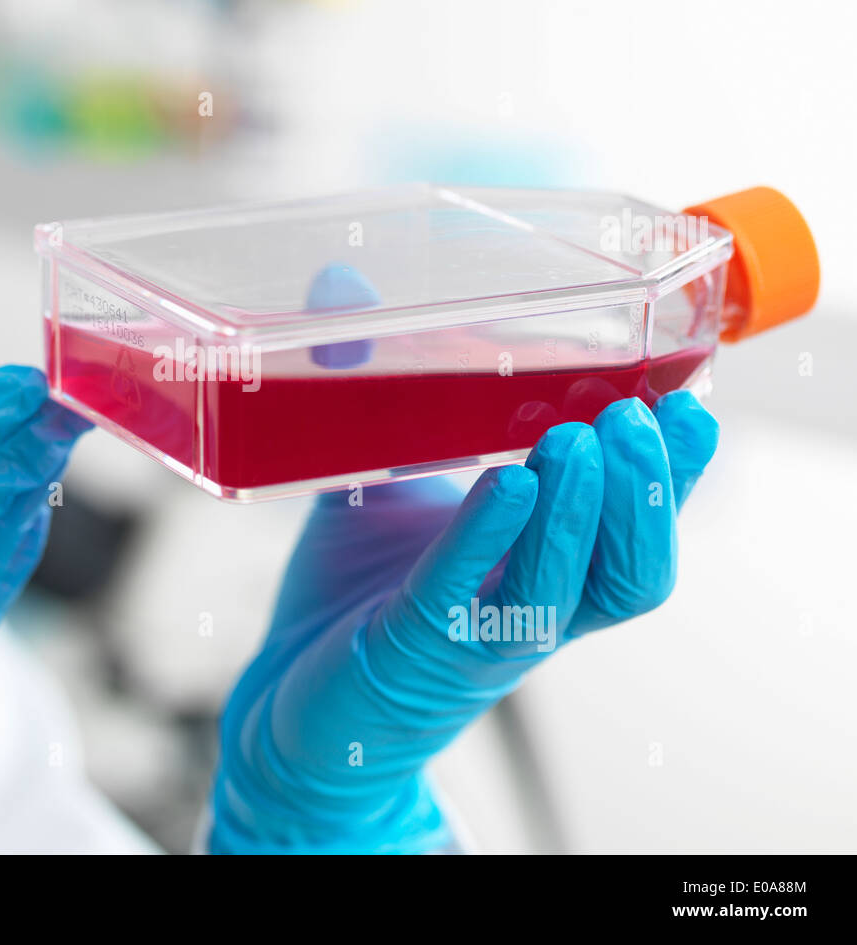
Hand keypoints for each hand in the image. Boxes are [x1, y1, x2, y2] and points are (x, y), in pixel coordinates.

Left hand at [211, 392, 717, 853]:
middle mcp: (528, 607)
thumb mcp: (376, 479)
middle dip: (649, 488)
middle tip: (639, 414)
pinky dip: (495, 536)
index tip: (692, 401)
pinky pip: (470, 592)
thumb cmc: (352, 593)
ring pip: (573, 587)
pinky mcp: (417, 647)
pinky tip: (510, 486)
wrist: (289, 694)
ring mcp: (479, 634)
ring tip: (584, 439)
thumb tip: (342, 286)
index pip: (633, 525)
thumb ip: (372, 395)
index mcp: (539, 569)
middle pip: (628, 563)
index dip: (677, 474)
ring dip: (588, 511)